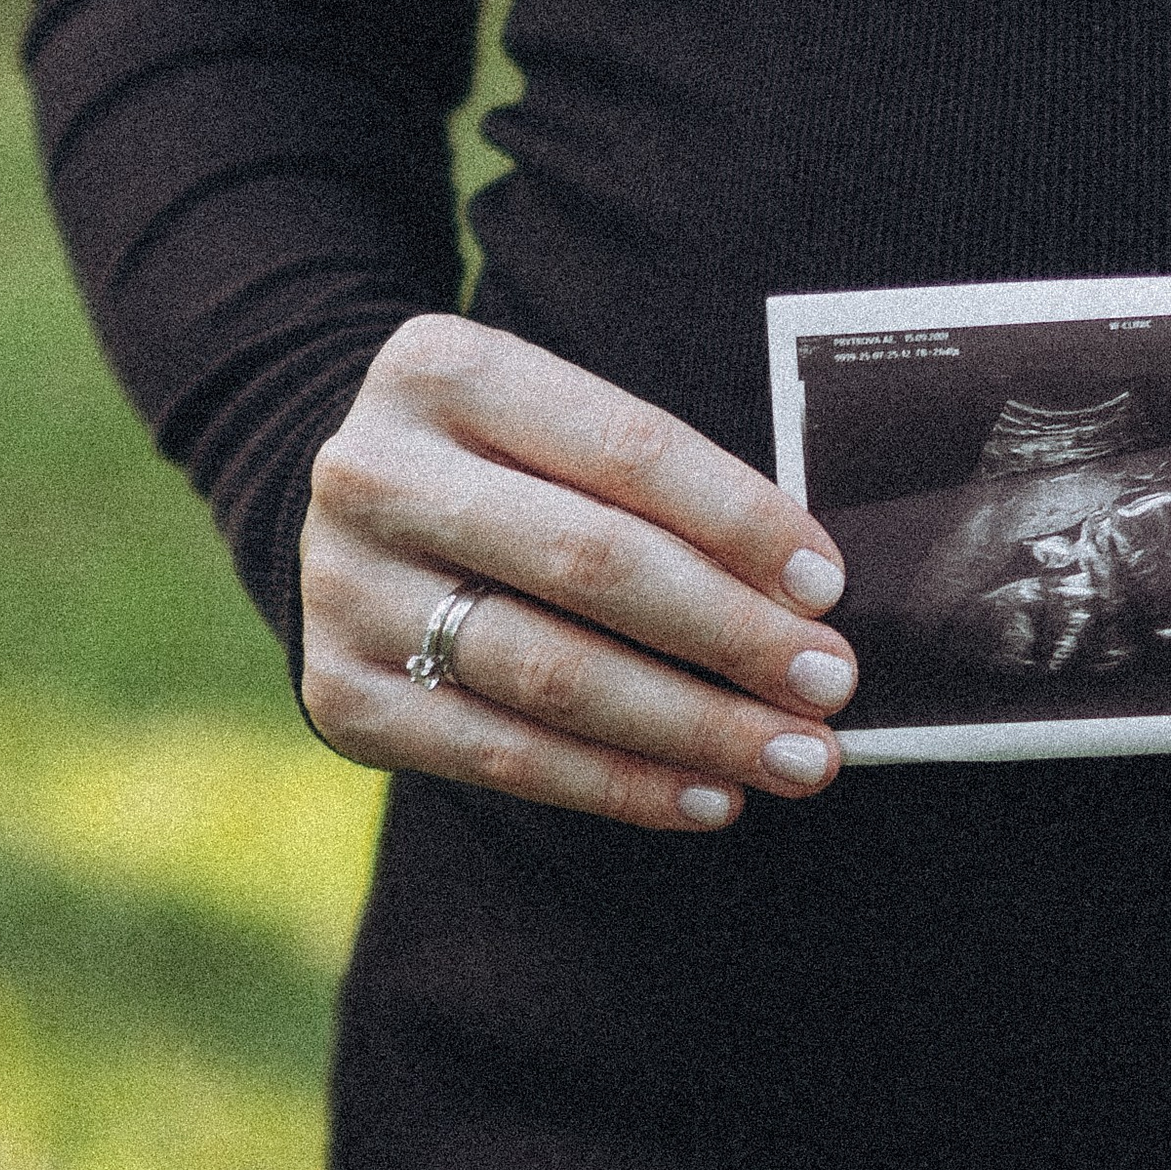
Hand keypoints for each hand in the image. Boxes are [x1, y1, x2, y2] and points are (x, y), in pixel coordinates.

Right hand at [299, 314, 855, 823]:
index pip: (626, 451)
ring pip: (553, 676)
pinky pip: (504, 757)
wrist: (356, 513)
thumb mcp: (560, 426)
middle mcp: (374, 474)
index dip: (739, 522)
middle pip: (592, 566)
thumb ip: (661, 486)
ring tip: (793, 756)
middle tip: (828, 685)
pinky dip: (621, 786)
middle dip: (731, 635)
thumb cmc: (512, 467)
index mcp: (444, 370)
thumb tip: (805, 600)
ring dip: (694, 728)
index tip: (826, 586)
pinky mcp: (342, 694)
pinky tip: (707, 798)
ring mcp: (346, 589)